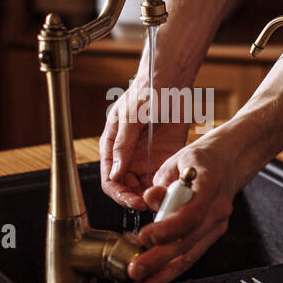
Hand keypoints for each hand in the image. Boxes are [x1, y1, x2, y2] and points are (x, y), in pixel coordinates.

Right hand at [99, 78, 188, 209]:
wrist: (173, 79)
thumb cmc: (146, 91)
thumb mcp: (131, 117)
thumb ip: (122, 145)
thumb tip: (115, 173)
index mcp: (112, 147)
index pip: (110, 180)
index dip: (120, 194)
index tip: (134, 202)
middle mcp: (127, 156)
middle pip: (126, 188)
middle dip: (136, 199)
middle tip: (151, 204)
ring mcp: (145, 157)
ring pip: (144, 187)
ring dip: (152, 195)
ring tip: (163, 198)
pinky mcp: (163, 156)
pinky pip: (162, 178)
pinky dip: (165, 186)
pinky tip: (173, 189)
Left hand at [126, 131, 249, 282]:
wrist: (229, 163)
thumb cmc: (202, 159)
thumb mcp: (178, 160)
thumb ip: (163, 182)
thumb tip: (150, 199)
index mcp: (210, 186)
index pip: (191, 214)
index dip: (167, 229)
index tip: (144, 238)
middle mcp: (217, 211)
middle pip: (187, 242)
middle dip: (158, 261)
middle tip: (134, 271)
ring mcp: (216, 226)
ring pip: (189, 256)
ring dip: (163, 275)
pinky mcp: (210, 236)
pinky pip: (190, 256)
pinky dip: (170, 270)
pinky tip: (152, 281)